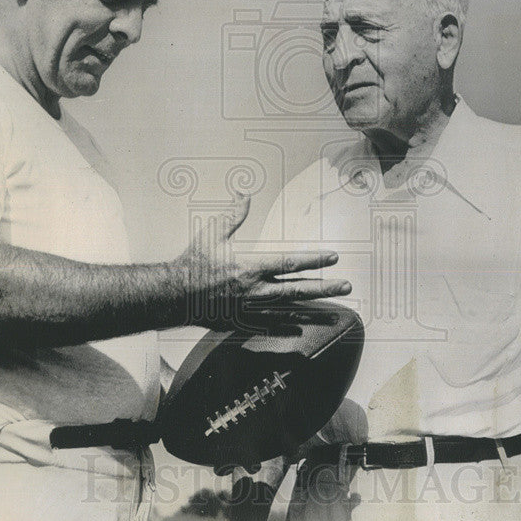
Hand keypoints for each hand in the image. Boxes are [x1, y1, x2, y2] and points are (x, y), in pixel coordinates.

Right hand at [172, 192, 350, 329]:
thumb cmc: (194, 263)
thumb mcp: (214, 233)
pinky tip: (300, 328)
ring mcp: (251, 308)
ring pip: (289, 310)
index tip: (333, 257)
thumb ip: (234, 214)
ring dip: (314, 310)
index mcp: (251, 266)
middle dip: (325, 287)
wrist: (174, 295)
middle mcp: (256, 290)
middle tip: (347, 286)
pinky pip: (270, 326)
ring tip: (335, 312)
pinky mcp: (242, 321)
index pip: (290, 262)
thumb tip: (245, 193)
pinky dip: (287, 327)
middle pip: (298, 289)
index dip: (314, 259)